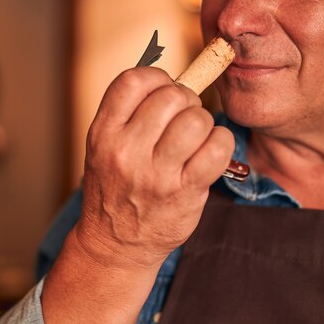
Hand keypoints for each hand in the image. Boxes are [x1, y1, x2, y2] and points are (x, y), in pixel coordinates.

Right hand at [74, 67, 234, 270]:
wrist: (115, 245)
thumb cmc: (114, 190)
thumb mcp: (103, 149)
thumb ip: (127, 114)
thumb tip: (173, 80)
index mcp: (103, 134)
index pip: (133, 81)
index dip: (157, 78)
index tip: (163, 92)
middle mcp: (126, 152)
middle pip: (171, 97)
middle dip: (185, 101)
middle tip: (182, 118)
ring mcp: (156, 175)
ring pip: (197, 120)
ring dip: (203, 123)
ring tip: (195, 138)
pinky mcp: (184, 192)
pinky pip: (218, 148)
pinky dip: (221, 143)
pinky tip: (210, 151)